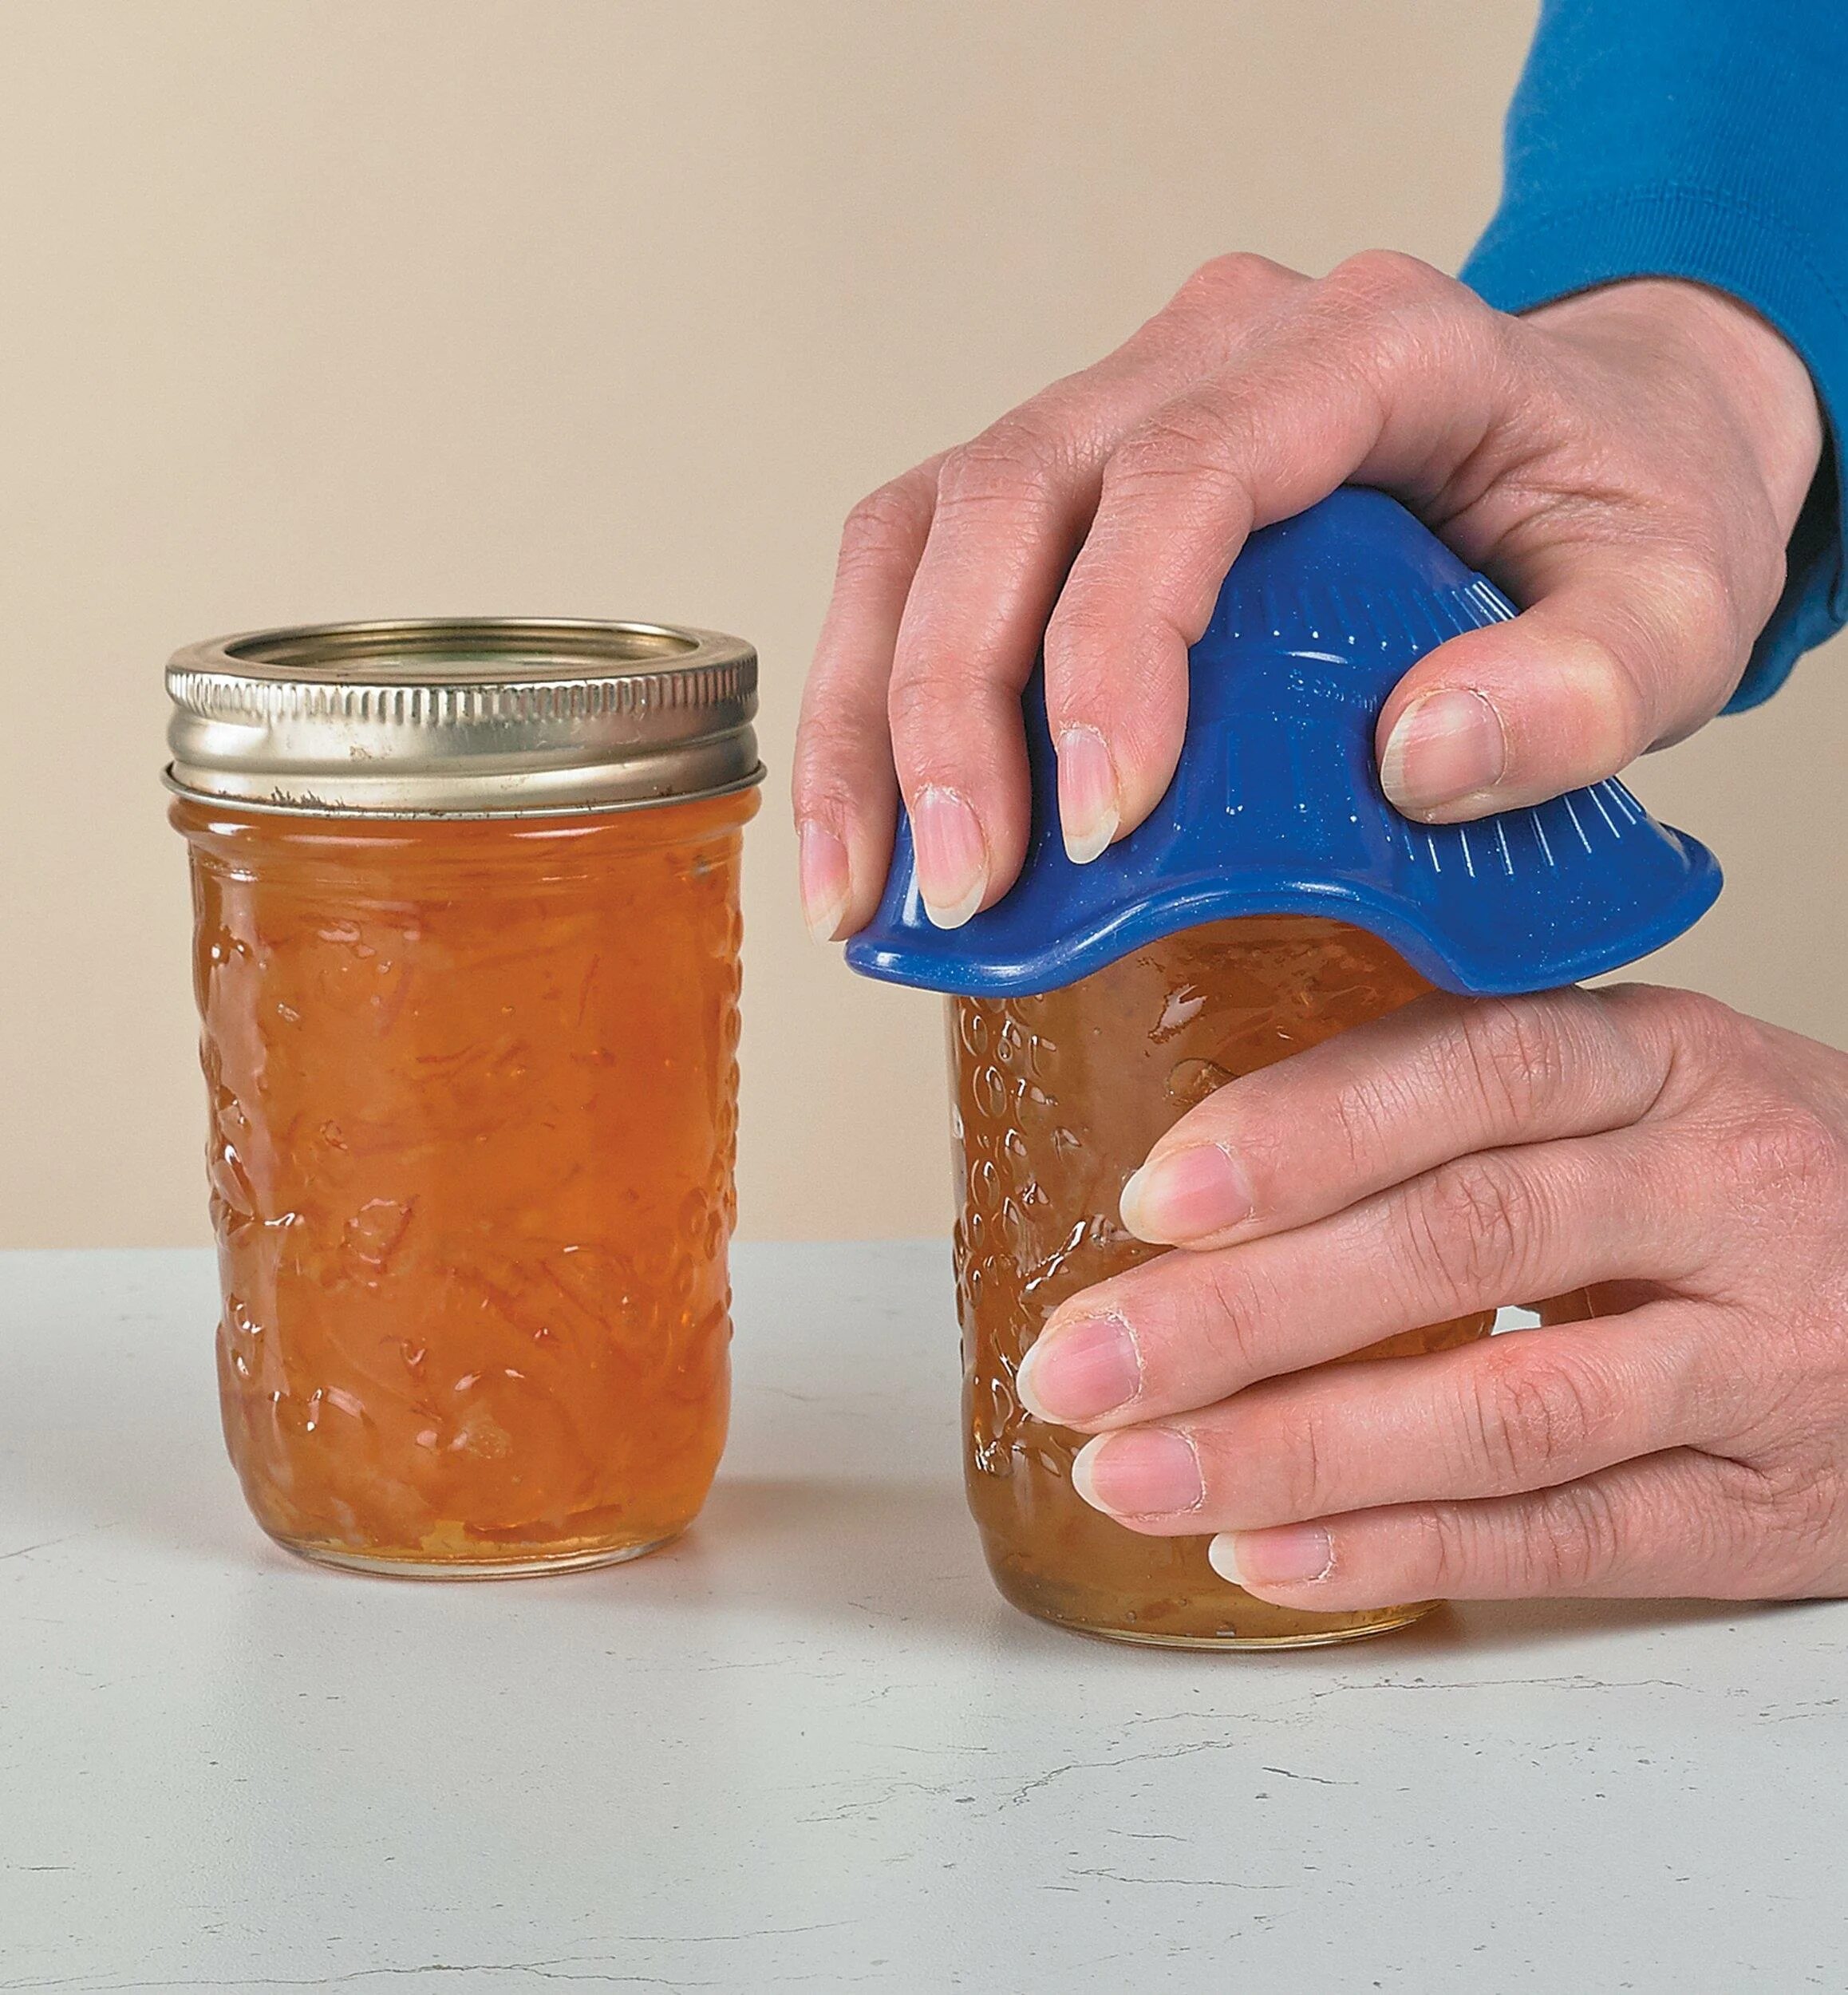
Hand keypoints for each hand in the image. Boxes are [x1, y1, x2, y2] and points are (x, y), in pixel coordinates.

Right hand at [792, 256, 1819, 937]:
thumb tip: (1414, 757)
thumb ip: (1584, 683)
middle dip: (953, 710)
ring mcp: (1117, 402)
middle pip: (1013, 493)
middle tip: (962, 891)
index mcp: (1368, 346)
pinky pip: (916, 565)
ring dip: (871, 719)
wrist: (1592, 446)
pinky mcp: (1058, 480)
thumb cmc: (1616, 518)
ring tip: (863, 892)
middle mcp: (1214, 350)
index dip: (1114, 647)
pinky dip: (868, 706)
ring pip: (924, 528)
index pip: (1191, 473)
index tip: (1102, 824)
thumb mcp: (1673, 608)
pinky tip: (865, 833)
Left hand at [1009, 984, 1847, 1606]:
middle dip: (1245, 1312)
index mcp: (1661, 1061)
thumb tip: (1209, 1161)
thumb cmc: (1745, 1179)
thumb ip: (1456, 1101)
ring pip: (1507, 1409)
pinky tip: (1264, 1556)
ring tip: (1132, 1472)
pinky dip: (1401, 1551)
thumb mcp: (1636, 1091)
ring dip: (1293, 1450)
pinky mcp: (1762, 1508)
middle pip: (1464, 1243)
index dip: (1307, 1133)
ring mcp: (1756, 1359)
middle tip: (1082, 1363)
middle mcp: (1716, 1193)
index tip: (1154, 1197)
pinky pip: (1568, 1538)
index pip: (1475, 1068)